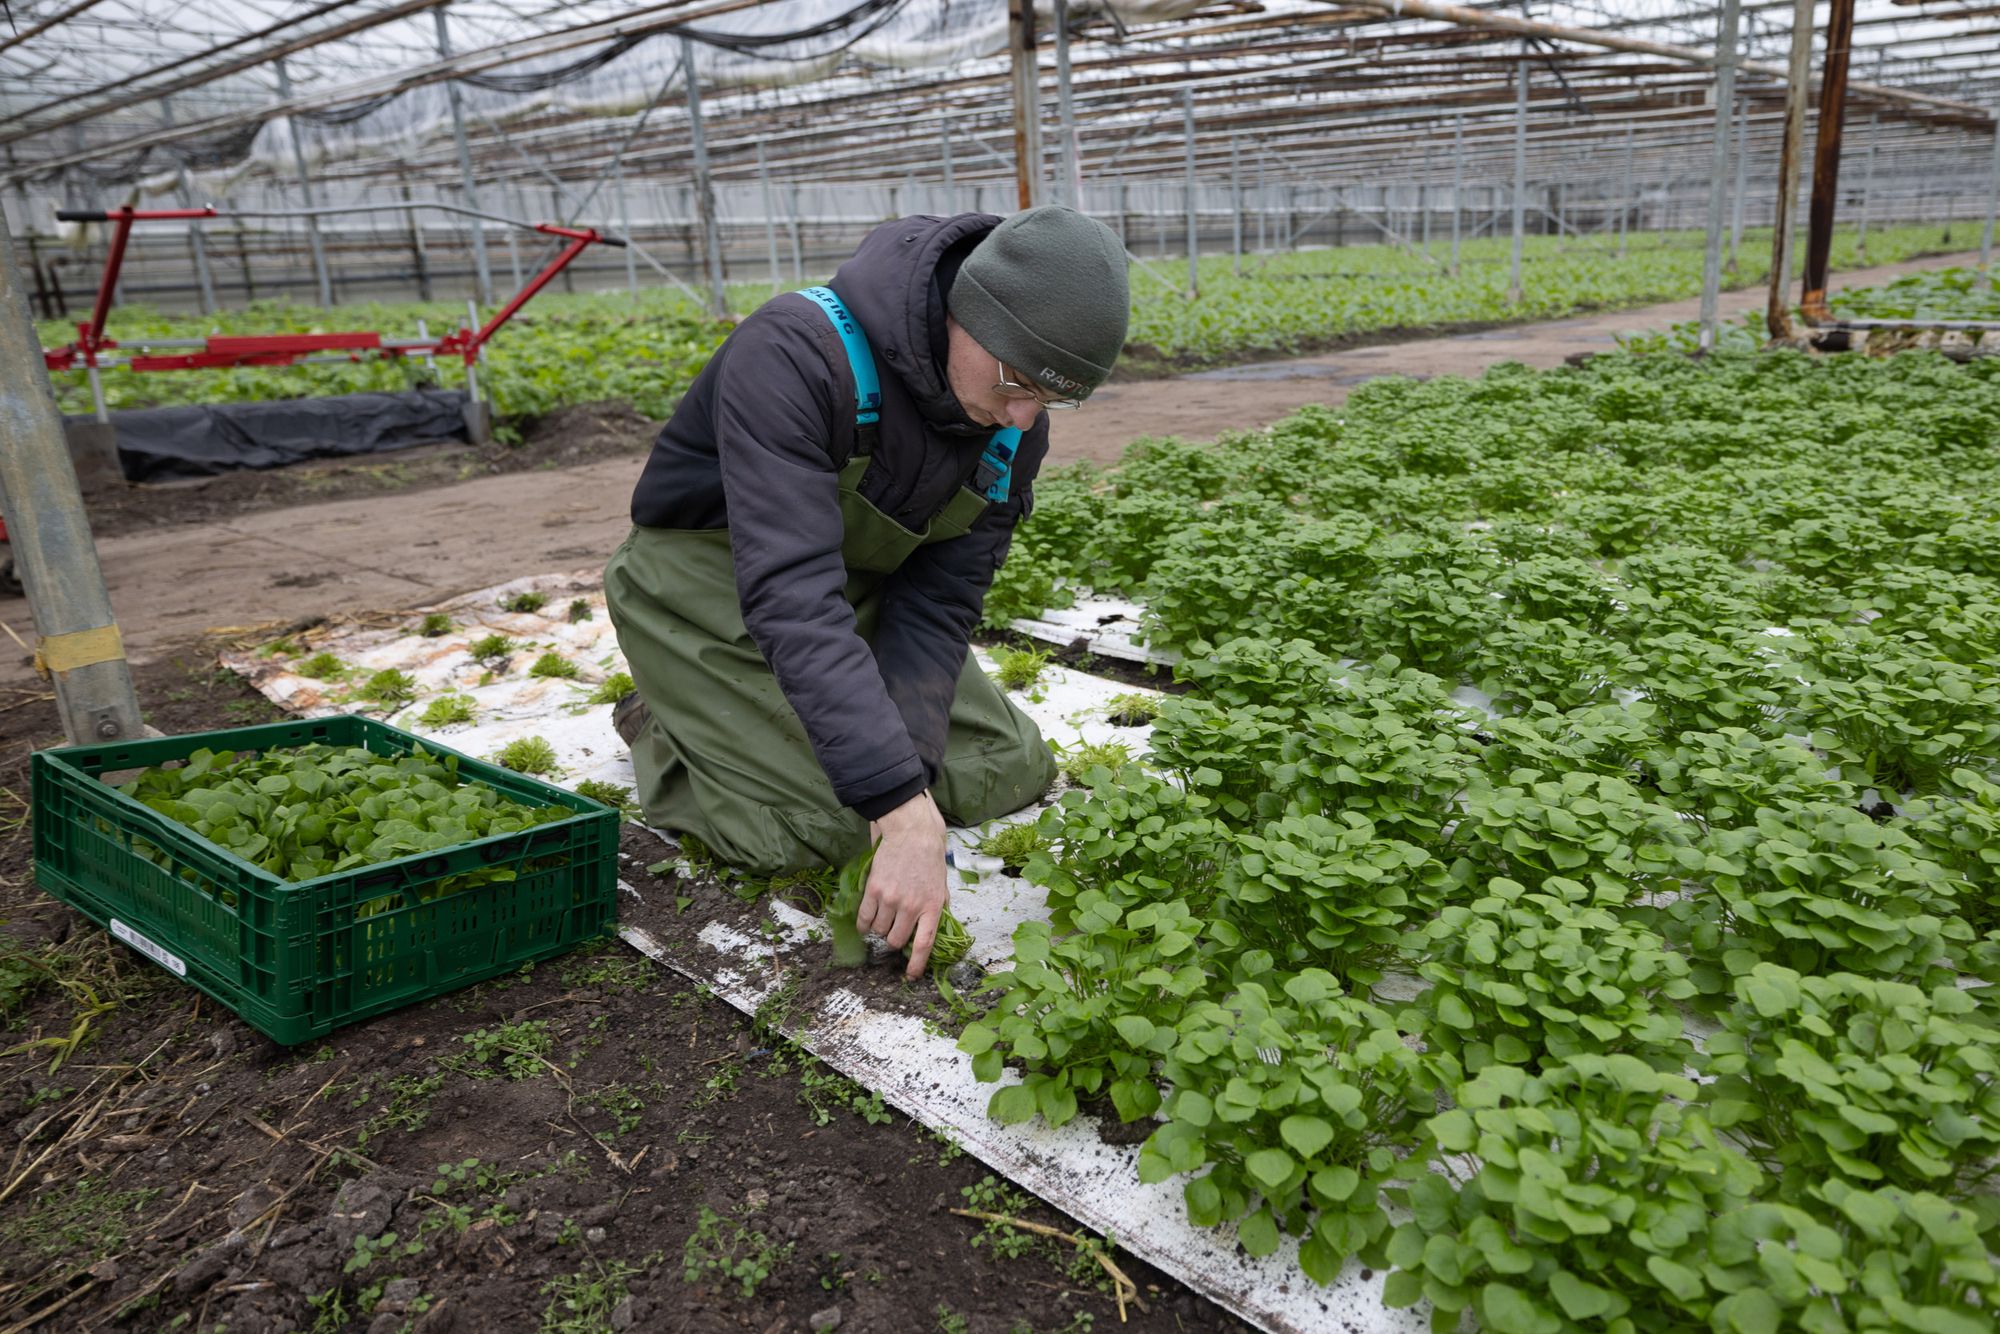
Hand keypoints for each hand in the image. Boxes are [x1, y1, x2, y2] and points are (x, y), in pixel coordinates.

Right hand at [860, 791, 948, 979]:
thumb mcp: (942, 885)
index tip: (911, 975)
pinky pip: (864, 919)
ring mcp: (891, 900)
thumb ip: (939, 907)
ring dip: (880, 930)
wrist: (911, 833)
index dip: (917, 964)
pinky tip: (866, 923)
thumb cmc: (929, 857)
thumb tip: (938, 926)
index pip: (925, 944)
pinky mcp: (874, 891)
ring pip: (880, 931)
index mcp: (932, 907)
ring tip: (882, 919)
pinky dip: (864, 925)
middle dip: (894, 942)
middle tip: (894, 932)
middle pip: (897, 941)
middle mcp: (911, 907)